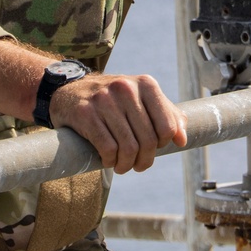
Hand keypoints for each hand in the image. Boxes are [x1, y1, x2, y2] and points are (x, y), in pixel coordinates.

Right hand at [50, 72, 187, 172]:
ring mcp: (104, 100)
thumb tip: (182, 140)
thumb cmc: (111, 101)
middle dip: (144, 160)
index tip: (152, 149)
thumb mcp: (141, 100)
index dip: (162, 145)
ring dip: (126, 165)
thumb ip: (166, 116)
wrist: (68, 91)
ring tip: (122, 166)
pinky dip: (110, 161)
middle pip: (148, 140)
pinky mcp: (85, 113)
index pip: (167, 126)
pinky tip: (108, 160)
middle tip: (137, 165)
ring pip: (128, 147)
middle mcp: (126, 88)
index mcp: (146, 84)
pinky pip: (107, 148)